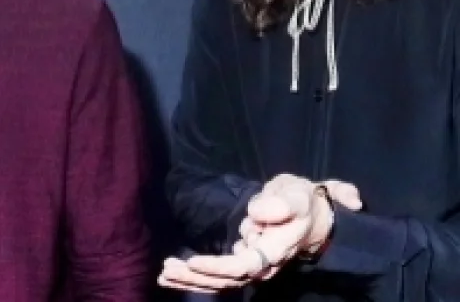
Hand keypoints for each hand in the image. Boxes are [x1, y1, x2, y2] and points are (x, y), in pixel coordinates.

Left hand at [158, 175, 360, 292]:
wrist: (311, 213)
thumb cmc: (301, 200)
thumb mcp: (297, 195)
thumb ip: (281, 203)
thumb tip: (255, 213)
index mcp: (276, 249)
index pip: (245, 266)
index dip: (218, 267)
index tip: (193, 262)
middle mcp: (263, 264)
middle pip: (227, 279)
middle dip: (196, 277)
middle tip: (168, 269)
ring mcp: (253, 266)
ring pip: (221, 281)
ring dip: (191, 280)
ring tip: (165, 275)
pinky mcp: (243, 262)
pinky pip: (219, 276)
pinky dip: (196, 278)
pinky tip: (174, 276)